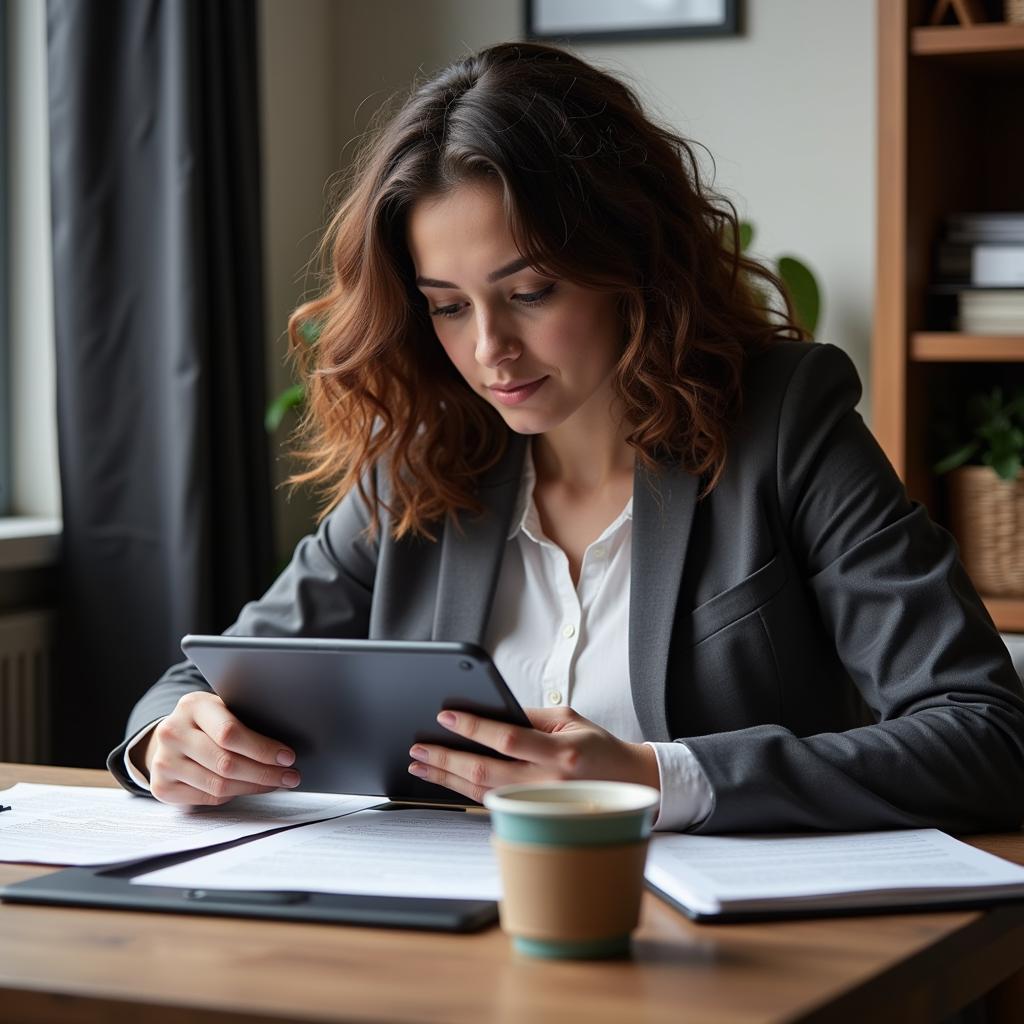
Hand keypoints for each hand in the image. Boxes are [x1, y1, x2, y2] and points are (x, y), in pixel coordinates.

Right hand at [138, 691, 299, 805]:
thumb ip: (245, 720)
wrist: (171, 736)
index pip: (230, 732)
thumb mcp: (223, 708)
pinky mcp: (161, 787)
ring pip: (219, 785)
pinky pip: (208, 798)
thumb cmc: (209, 720)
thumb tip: (285, 746)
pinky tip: (250, 788)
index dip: (262, 748)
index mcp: (192, 705)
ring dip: (254, 787)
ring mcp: (163, 762)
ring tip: (277, 783)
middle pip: (226, 763)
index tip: (288, 756)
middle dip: (265, 772)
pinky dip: (234, 795)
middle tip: (291, 776)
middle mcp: (172, 732)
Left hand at [407, 706, 660, 804]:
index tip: (446, 716)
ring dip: (446, 778)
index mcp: (561, 753)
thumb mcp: (570, 720)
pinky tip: (444, 780)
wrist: (627, 784)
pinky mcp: (533, 817)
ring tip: (421, 763)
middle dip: (446, 758)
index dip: (474, 728)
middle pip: (485, 771)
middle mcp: (549, 783)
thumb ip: (529, 717)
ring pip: (481, 792)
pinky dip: (462, 792)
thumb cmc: (598, 747)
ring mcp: (540, 805)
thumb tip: (487, 713)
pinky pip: (490, 804)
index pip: (508, 739)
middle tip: (419, 747)